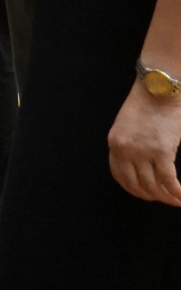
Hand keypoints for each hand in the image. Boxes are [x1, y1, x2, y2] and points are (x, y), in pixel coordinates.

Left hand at [108, 84, 180, 204]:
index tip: (146, 194)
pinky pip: (169, 181)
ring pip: (153, 187)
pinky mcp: (162, 151)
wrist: (159, 88)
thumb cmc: (147, 104)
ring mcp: (142, 152)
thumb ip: (129, 144)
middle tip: (164, 199)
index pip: (119, 176)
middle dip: (152, 196)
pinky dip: (176, 193)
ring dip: (166, 198)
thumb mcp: (127, 125)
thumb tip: (140, 165)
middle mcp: (125, 150)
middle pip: (136, 185)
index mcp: (114, 143)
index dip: (133, 189)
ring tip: (176, 200)